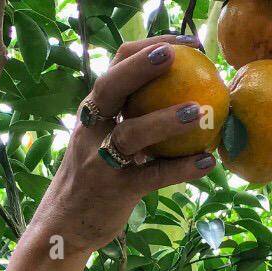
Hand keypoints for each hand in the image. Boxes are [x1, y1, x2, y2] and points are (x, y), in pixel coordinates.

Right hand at [35, 36, 216, 254]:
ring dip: (166, 120)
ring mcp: (101, 160)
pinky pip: (152, 177)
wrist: (64, 225)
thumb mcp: (101, 140)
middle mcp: (92, 129)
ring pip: (132, 133)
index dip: (147, 49)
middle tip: (177, 55)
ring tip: (200, 112)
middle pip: (112, 86)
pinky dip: (180, 169)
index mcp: (92, 111)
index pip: (115, 65)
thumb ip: (127, 118)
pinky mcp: (116, 191)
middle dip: (142, 66)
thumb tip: (176, 97)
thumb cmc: (93, 178)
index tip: (182, 44)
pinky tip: (206, 163)